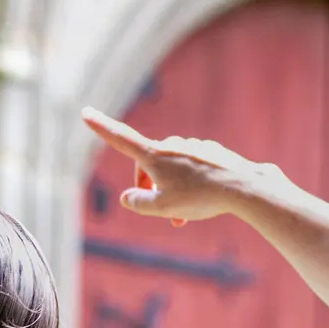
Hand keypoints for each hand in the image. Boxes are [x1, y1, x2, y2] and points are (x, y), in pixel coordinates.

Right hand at [82, 106, 287, 226]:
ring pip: (172, 171)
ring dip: (172, 191)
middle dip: (150, 188)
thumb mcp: (162, 207)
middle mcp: (172, 145)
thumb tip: (128, 197)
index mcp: (154, 155)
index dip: (101, 127)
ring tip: (184, 215)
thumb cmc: (199, 197)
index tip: (85, 112)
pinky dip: (191, 186)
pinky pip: (193, 170)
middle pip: (148, 166)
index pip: (120, 139)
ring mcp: (193, 147)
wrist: (242, 187)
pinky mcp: (211, 153)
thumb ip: (138, 203)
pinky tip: (204, 200)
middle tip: (163, 214)